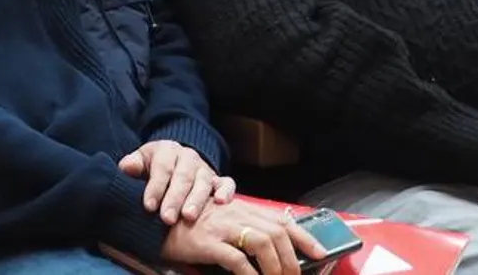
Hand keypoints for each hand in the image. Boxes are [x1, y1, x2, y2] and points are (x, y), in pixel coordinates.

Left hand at [118, 141, 233, 222]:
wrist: (175, 160)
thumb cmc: (154, 166)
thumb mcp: (141, 160)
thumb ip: (133, 164)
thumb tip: (126, 167)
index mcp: (168, 151)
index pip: (162, 168)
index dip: (155, 187)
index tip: (148, 206)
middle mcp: (188, 158)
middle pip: (183, 177)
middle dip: (175, 199)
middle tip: (167, 218)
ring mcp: (205, 169)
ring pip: (203, 182)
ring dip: (196, 200)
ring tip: (188, 217)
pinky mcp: (218, 180)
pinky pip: (227, 183)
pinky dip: (226, 191)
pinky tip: (220, 202)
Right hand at [158, 200, 323, 274]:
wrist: (155, 220)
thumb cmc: (189, 224)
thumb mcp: (220, 221)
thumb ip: (243, 229)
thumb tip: (268, 252)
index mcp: (243, 209)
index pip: (281, 220)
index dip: (304, 237)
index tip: (322, 253)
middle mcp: (237, 214)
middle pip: (277, 232)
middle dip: (293, 258)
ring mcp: (223, 227)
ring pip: (263, 243)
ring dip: (277, 266)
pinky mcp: (208, 242)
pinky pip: (237, 260)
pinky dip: (251, 274)